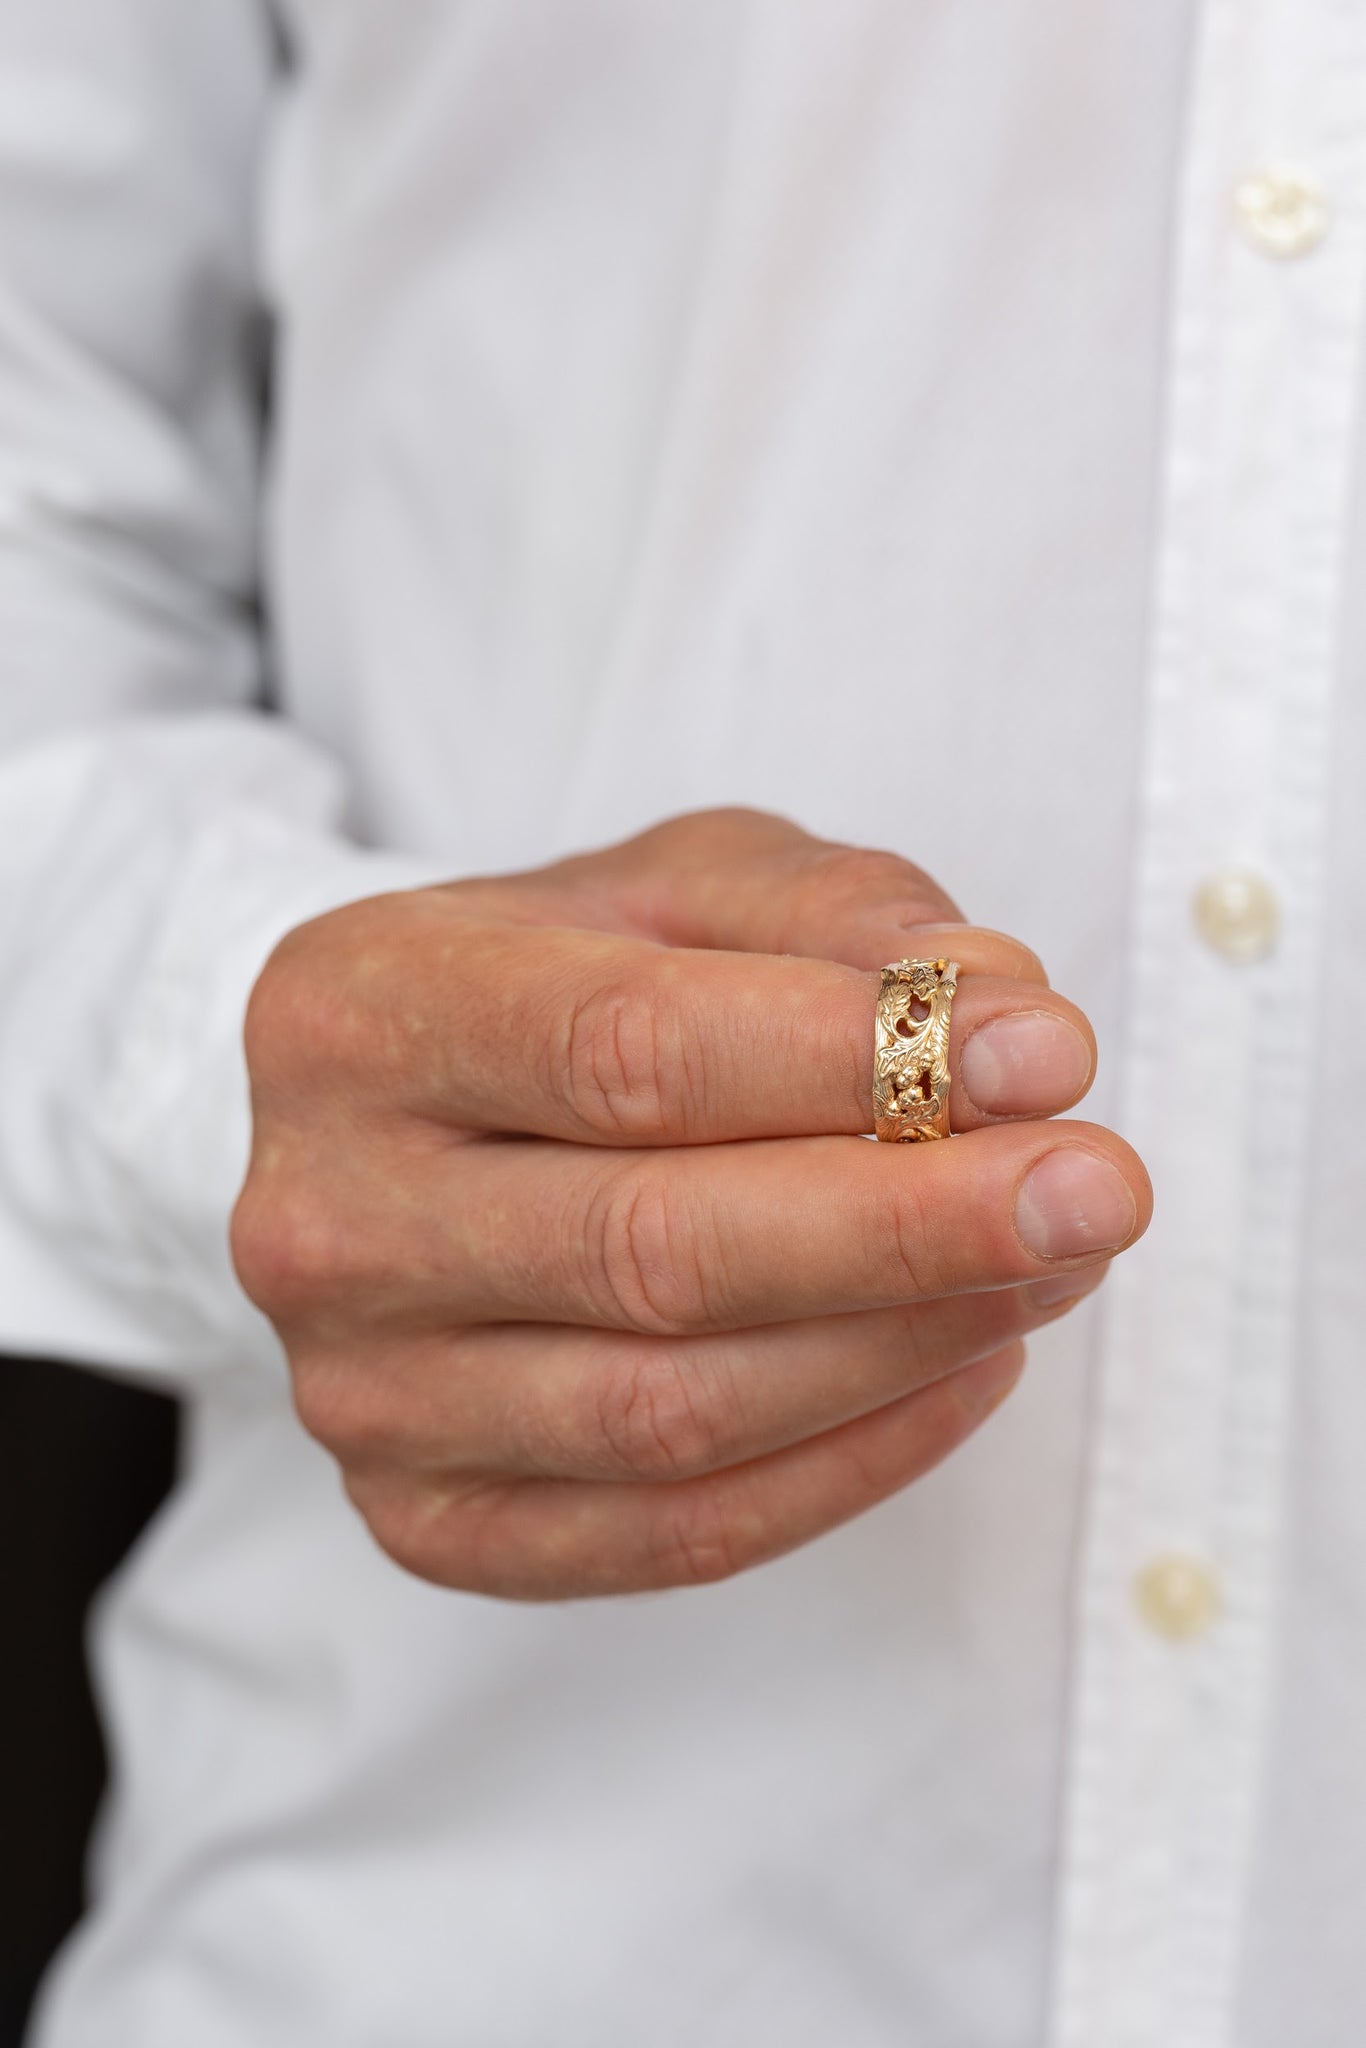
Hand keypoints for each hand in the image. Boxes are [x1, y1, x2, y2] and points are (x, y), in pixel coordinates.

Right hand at [232, 809, 1149, 1597]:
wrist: (402, 1122)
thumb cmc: (552, 984)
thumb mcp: (676, 886)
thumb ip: (832, 918)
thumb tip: (1002, 1010)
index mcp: (358, 1015)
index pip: (623, 1052)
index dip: (849, 1060)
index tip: (1046, 1054)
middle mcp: (327, 1217)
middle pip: (651, 1250)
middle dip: (909, 1224)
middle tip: (1097, 1189)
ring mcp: (362, 1393)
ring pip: (672, 1410)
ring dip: (903, 1343)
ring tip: (1051, 1263)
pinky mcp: (429, 1520)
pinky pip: (671, 1534)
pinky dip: (852, 1464)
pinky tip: (966, 1367)